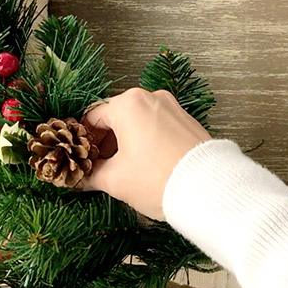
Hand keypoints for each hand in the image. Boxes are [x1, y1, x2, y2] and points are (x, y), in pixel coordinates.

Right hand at [81, 88, 211, 219]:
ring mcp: (172, 108)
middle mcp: (152, 98)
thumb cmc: (158, 180)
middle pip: (115, 118)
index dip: (81, 141)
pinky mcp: (187, 121)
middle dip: (104, 144)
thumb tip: (78, 178)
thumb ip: (91, 175)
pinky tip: (144, 165)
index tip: (79, 159)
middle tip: (98, 168)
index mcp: (130, 104)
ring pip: (137, 122)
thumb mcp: (116, 180)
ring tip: (121, 170)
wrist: (208, 189)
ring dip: (124, 143)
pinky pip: (157, 126)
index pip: (92, 117)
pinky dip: (145, 141)